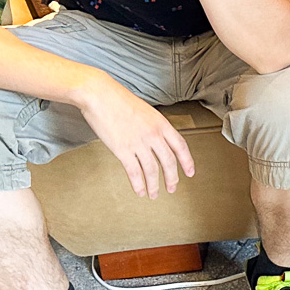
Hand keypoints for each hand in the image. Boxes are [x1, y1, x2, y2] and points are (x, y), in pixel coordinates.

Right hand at [77, 78, 195, 198]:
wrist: (100, 94)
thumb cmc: (117, 100)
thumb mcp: (144, 111)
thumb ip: (152, 126)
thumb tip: (155, 140)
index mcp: (161, 123)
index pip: (180, 146)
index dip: (187, 161)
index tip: (189, 172)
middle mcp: (153, 134)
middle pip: (169, 161)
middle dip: (172, 178)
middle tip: (171, 188)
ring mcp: (139, 142)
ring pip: (152, 170)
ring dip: (154, 185)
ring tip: (153, 194)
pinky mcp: (123, 149)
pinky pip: (134, 172)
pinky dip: (138, 184)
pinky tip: (139, 191)